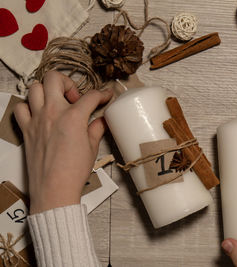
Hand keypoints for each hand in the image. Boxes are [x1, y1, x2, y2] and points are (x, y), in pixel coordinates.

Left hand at [14, 71, 112, 213]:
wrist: (54, 189)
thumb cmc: (74, 171)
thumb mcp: (92, 148)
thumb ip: (96, 128)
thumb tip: (101, 120)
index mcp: (73, 117)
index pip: (91, 96)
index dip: (102, 93)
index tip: (106, 95)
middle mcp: (53, 113)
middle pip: (55, 78)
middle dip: (68, 82)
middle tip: (75, 97)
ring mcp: (36, 119)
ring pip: (35, 87)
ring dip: (47, 91)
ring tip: (57, 103)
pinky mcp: (26, 129)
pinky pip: (21, 107)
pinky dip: (29, 106)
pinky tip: (39, 114)